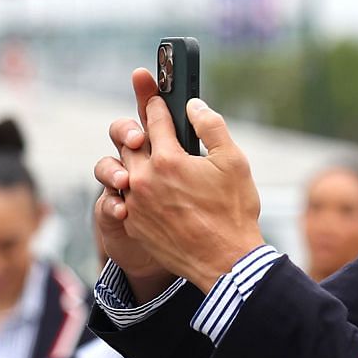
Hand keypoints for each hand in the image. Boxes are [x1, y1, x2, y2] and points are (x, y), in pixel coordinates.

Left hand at [95, 68, 263, 293]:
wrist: (225, 264)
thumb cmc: (234, 213)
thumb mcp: (234, 162)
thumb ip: (212, 126)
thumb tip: (193, 105)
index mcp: (167, 159)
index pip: (153, 117)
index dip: (156, 102)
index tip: (155, 94)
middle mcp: (143, 180)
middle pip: (130, 142)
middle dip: (140, 132)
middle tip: (149, 129)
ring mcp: (134, 205)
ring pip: (123, 171)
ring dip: (135, 164)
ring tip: (150, 163)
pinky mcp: (133, 225)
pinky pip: (124, 199)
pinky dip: (135, 192)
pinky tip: (151, 193)